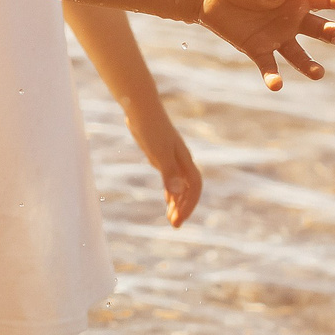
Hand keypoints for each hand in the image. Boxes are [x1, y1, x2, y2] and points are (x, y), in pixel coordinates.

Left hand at [132, 112, 202, 226]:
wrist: (140, 108)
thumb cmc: (150, 129)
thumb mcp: (158, 153)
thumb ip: (169, 173)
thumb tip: (177, 194)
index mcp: (184, 160)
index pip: (194, 187)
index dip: (189, 204)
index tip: (178, 220)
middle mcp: (181, 160)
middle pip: (189, 189)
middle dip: (184, 207)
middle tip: (175, 226)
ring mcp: (172, 158)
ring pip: (180, 185)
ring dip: (178, 202)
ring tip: (171, 219)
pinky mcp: (162, 155)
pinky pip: (172, 179)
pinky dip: (171, 192)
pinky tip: (168, 201)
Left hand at [196, 0, 334, 90]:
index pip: (327, 1)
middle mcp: (294, 21)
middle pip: (321, 31)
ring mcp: (278, 37)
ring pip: (299, 55)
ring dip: (309, 65)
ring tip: (318, 74)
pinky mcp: (258, 50)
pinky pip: (269, 66)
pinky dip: (273, 76)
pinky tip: (276, 84)